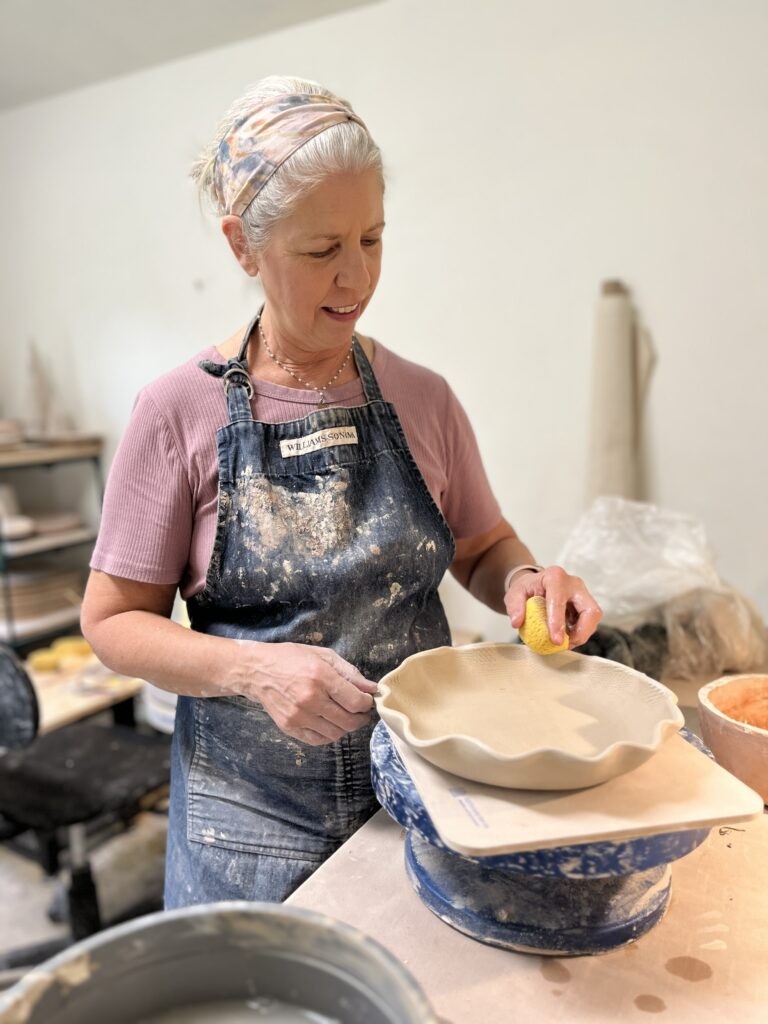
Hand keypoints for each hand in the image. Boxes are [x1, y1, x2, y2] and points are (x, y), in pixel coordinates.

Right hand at [239, 641, 377, 745]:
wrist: (257, 671)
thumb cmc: (292, 659)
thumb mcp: (323, 656)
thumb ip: (350, 673)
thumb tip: (372, 688)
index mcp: (321, 677)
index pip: (355, 702)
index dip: (367, 704)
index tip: (367, 700)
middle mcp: (310, 699)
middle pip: (349, 721)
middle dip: (361, 718)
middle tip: (361, 712)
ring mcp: (299, 716)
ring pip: (336, 734)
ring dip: (346, 727)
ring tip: (345, 716)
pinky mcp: (290, 727)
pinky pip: (319, 740)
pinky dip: (330, 734)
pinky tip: (330, 722)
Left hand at [504, 566, 601, 648]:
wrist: (535, 585)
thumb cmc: (527, 588)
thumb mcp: (514, 593)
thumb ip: (514, 606)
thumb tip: (517, 622)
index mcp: (555, 577)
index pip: (559, 601)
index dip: (558, 623)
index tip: (555, 641)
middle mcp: (574, 583)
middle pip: (590, 610)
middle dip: (581, 632)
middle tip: (565, 644)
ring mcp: (583, 594)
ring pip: (593, 618)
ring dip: (581, 634)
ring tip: (564, 642)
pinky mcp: (586, 604)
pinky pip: (589, 622)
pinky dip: (580, 633)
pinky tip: (566, 637)